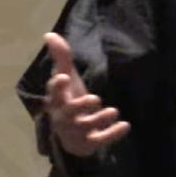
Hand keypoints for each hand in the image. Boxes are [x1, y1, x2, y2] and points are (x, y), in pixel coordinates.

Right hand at [43, 32, 129, 156]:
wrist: (72, 136)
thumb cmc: (69, 100)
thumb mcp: (67, 79)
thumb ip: (61, 57)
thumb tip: (49, 33)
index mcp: (57, 100)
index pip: (54, 93)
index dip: (57, 86)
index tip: (63, 77)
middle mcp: (64, 117)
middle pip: (68, 113)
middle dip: (80, 106)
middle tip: (95, 98)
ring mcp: (76, 132)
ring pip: (85, 128)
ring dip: (99, 119)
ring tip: (114, 111)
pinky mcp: (89, 143)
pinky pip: (100, 140)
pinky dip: (112, 134)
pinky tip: (126, 126)